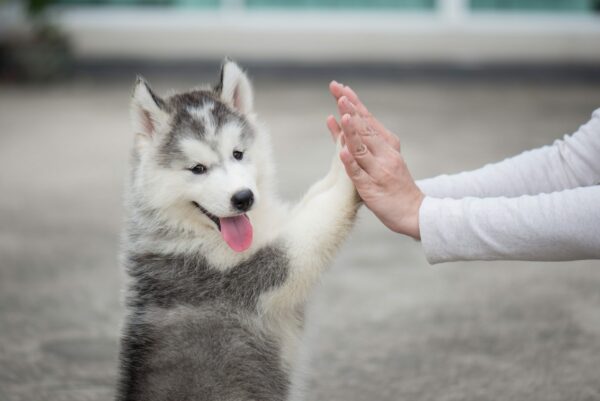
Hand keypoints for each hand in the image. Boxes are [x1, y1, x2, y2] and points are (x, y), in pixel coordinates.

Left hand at [326, 81, 423, 239]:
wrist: (414, 212)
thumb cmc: (394, 184)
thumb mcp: (383, 158)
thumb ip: (362, 141)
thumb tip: (342, 120)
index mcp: (388, 145)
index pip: (368, 120)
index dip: (355, 104)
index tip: (342, 88)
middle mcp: (385, 154)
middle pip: (365, 129)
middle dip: (351, 110)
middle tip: (340, 93)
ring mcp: (378, 171)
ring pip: (362, 148)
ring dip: (352, 131)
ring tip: (343, 114)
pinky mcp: (372, 188)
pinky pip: (359, 174)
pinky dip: (351, 163)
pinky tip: (342, 152)